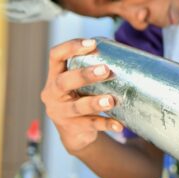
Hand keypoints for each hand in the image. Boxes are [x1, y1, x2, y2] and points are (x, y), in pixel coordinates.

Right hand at [40, 38, 122, 153]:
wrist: (75, 134)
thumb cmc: (81, 99)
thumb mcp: (81, 84)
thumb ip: (93, 71)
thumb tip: (125, 52)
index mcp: (55, 76)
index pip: (55, 56)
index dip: (71, 47)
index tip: (92, 43)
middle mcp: (53, 93)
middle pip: (63, 82)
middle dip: (84, 75)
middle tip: (105, 70)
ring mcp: (60, 112)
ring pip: (76, 107)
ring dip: (94, 103)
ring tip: (111, 100)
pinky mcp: (72, 128)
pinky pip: (91, 125)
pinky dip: (106, 124)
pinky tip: (119, 125)